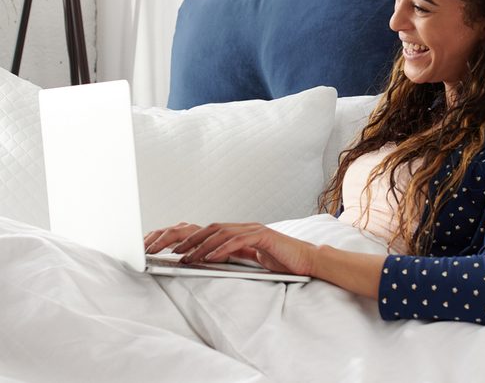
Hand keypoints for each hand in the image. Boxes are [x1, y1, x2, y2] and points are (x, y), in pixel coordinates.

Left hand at [144, 222, 317, 275]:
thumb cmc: (282, 262)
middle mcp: (245, 227)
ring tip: (185, 257)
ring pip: (221, 232)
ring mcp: (255, 229)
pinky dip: (222, 248)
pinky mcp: (264, 236)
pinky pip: (238, 240)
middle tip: (170, 251)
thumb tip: (210, 261)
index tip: (172, 250)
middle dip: (187, 239)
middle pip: (210, 228)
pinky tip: (210, 257)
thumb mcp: (253, 260)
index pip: (210, 231)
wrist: (308, 261)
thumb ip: (234, 256)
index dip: (189, 238)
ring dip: (201, 245)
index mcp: (241, 232)